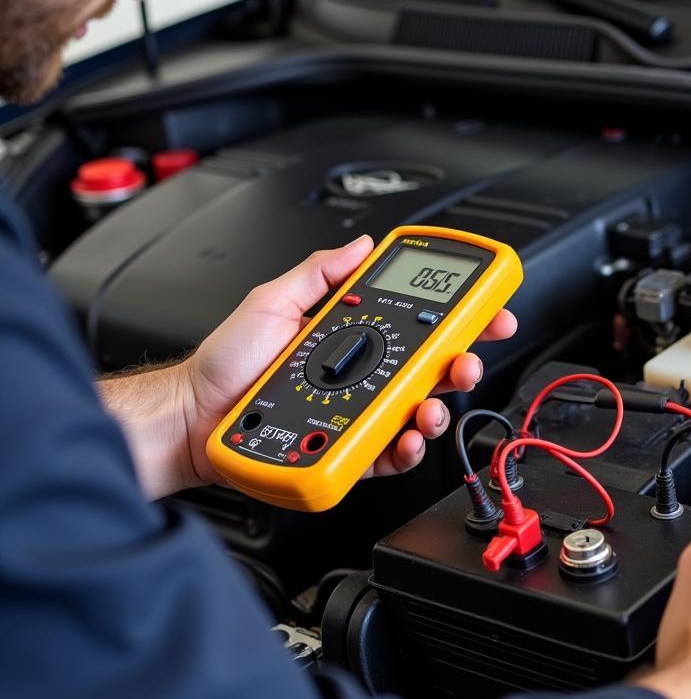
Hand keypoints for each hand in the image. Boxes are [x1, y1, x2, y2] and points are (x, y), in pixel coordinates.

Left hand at [179, 235, 515, 489]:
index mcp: (353, 336)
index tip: (487, 308)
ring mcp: (360, 412)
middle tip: (465, 360)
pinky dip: (408, 448)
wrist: (194, 416)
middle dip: (462, 363)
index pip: (418, 323)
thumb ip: (319, 273)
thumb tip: (360, 246)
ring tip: (432, 404)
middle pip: (430, 369)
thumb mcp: (273, 301)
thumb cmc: (229, 362)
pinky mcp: (350, 448)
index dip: (459, 317)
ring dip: (440, 407)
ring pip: (419, 412)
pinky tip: (407, 437)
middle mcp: (364, 373)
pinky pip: (390, 453)